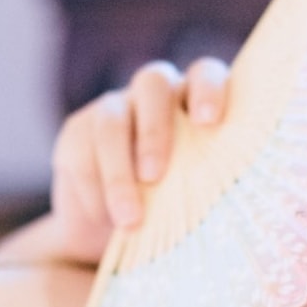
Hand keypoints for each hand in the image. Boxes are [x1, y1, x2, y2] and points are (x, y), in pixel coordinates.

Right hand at [43, 57, 229, 262]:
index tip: (209, 122)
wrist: (112, 232)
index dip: (207, 90)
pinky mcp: (78, 132)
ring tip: (130, 219)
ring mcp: (114, 109)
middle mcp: (156, 95)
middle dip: (154, 130)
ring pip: (112, 122)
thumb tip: (228, 210)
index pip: (204, 74)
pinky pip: (82, 153)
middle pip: (153, 84)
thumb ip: (209, 185)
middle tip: (155, 177)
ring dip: (119, 173)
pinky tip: (104, 218)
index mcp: (195, 101)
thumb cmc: (174, 212)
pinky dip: (94, 190)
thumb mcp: (198, 197)